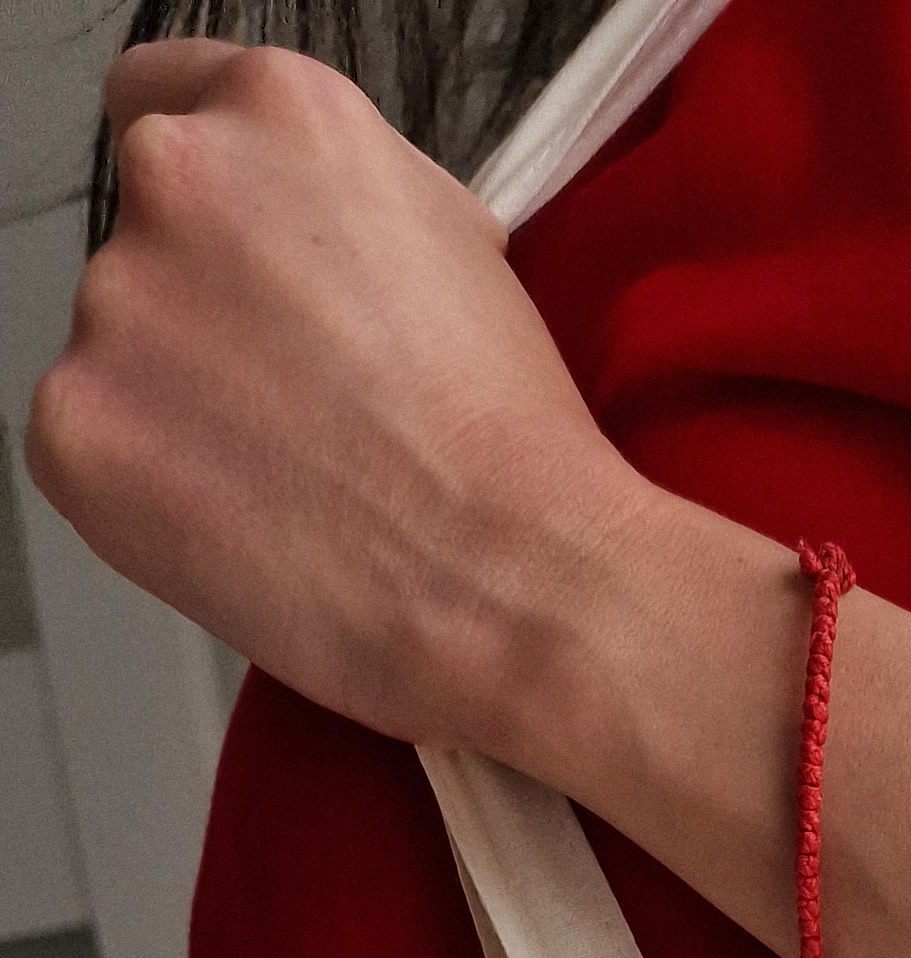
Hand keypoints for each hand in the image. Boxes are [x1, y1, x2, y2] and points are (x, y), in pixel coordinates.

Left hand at [24, 44, 650, 756]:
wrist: (509, 580)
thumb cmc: (506, 441)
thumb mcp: (456, 245)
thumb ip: (335, 207)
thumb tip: (295, 233)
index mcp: (277, 112)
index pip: (160, 95)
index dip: (208, 194)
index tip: (228, 255)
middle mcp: (178, 177)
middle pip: (144, 236)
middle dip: (205, 312)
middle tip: (301, 405)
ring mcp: (112, 300)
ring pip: (119, 347)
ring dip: (182, 405)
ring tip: (296, 481)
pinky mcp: (72, 421)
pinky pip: (87, 444)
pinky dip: (150, 490)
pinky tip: (249, 523)